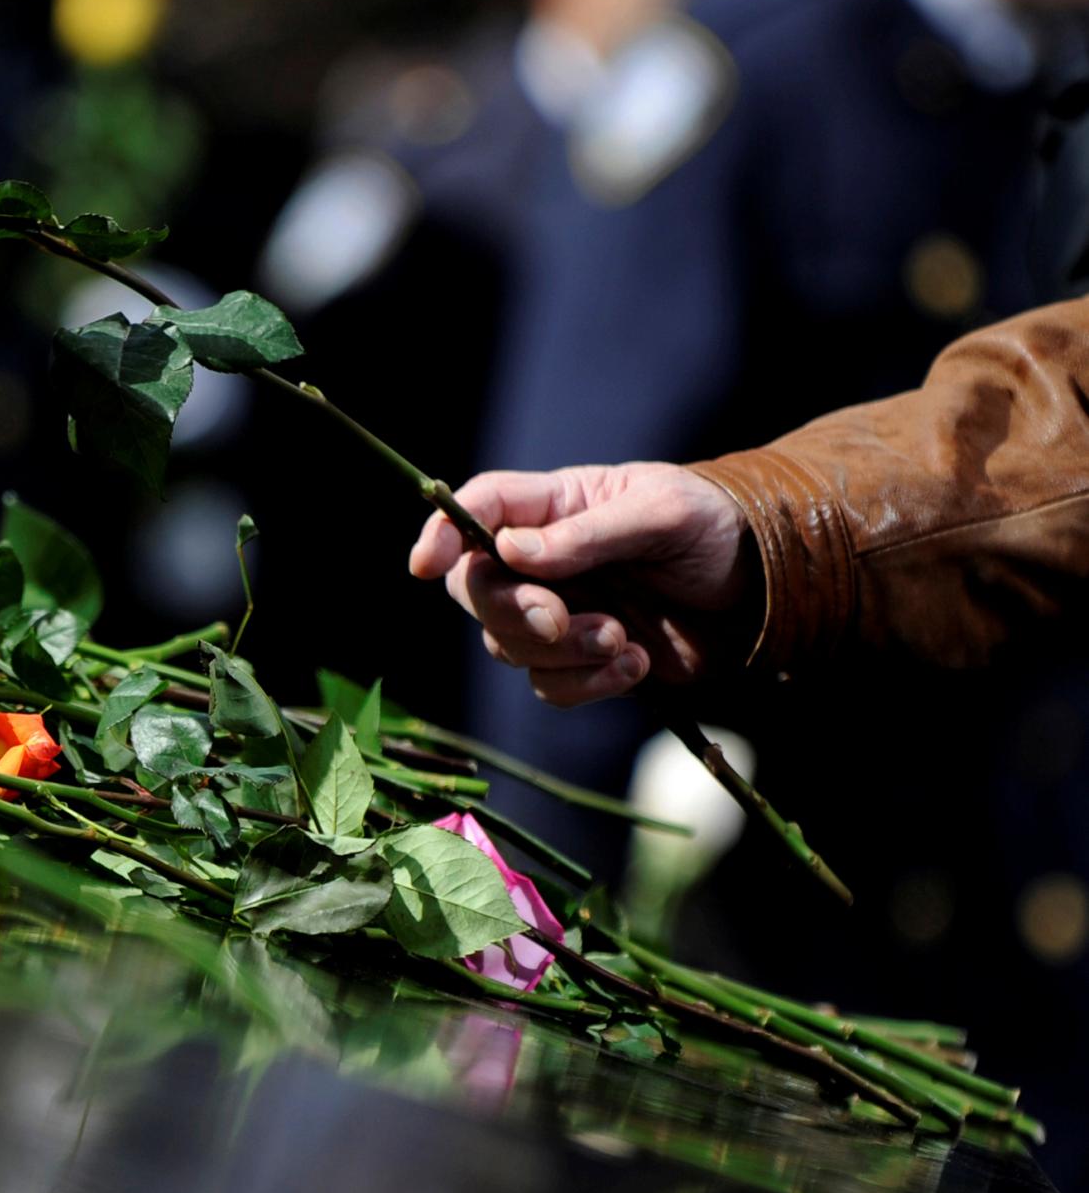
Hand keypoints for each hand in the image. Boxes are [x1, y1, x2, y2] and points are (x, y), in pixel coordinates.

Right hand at [407, 463, 752, 706]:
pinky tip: (636, 664)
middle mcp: (543, 561)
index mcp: (556, 506)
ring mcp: (560, 613)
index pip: (480, 509)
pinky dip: (588, 683)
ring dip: (561, 652)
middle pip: (477, 589)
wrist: (766, 589)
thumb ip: (588, 533)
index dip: (442, 531)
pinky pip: (552, 686)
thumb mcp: (662, 512)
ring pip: (510, 645)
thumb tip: (510, 551)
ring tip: (622, 638)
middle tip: (559, 620)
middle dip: (511, 611)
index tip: (426, 564)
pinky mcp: (584, 662)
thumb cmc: (714, 527)